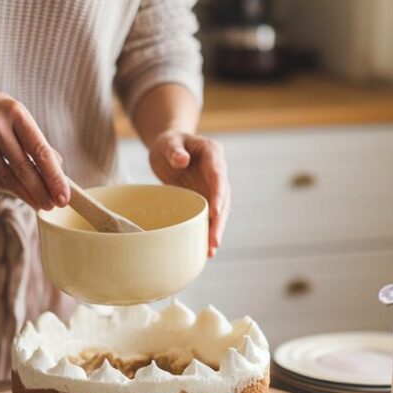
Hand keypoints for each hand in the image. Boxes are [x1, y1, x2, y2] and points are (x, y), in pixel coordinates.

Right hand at [0, 81, 69, 209]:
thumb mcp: (14, 114)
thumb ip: (33, 138)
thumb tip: (58, 164)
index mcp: (16, 113)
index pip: (40, 150)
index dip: (54, 176)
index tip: (64, 195)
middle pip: (24, 167)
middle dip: (41, 191)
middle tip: (52, 206)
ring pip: (7, 175)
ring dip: (25, 193)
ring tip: (38, 204)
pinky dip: (7, 186)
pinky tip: (18, 192)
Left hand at [149, 130, 229, 255]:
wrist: (170, 148)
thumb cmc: (169, 142)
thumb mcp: (169, 141)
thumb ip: (175, 150)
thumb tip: (182, 161)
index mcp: (213, 154)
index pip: (218, 176)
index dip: (219, 196)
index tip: (216, 213)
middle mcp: (218, 172)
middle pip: (223, 199)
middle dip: (219, 222)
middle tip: (214, 242)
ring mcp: (213, 186)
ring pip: (219, 211)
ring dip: (215, 230)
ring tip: (210, 251)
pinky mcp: (205, 197)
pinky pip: (209, 215)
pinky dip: (207, 229)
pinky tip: (204, 247)